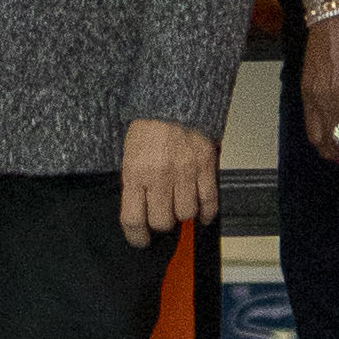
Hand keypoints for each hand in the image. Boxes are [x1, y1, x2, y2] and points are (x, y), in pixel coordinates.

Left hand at [120, 119, 219, 245]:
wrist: (173, 98)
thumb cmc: (148, 125)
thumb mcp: (129, 154)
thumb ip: (134, 183)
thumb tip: (140, 211)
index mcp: (135, 173)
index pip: (133, 219)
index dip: (137, 237)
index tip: (140, 240)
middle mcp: (159, 176)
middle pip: (162, 222)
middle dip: (161, 224)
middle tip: (162, 217)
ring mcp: (185, 172)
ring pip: (187, 214)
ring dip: (183, 215)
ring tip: (180, 206)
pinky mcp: (205, 166)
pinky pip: (209, 201)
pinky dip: (206, 212)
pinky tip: (202, 213)